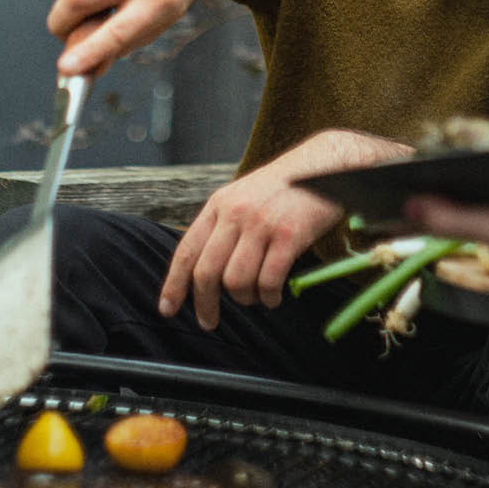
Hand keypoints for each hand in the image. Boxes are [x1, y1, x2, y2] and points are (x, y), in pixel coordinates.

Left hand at [159, 130, 413, 329]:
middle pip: (206, 272)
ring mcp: (261, 224)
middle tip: (208, 321)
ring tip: (256, 296)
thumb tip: (203, 271)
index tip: (167, 308)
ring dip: (245, 299)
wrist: (321, 165)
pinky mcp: (289, 236)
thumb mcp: (242, 196)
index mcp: (219, 204)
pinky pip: (269, 282)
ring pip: (236, 282)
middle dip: (204, 304)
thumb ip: (222, 226)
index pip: (187, 250)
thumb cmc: (282, 187)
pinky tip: (274, 296)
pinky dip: (269, 297)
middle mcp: (235, 214)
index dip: (174, 284)